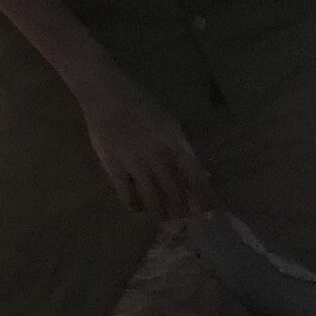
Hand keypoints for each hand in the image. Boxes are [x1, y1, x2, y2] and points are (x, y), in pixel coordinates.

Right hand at [78, 79, 212, 222]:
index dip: (203, 195)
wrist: (106, 95)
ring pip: (151, 197)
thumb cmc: (141, 105)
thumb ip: (181, 148)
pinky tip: (136, 207)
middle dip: (181, 209)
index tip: (209, 210)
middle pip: (174, 190)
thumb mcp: (169, 123)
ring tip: (163, 220)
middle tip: (184, 220)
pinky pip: (125, 193)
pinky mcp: (113, 166)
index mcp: (174, 142)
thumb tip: (197, 172)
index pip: (195, 176)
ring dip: (159, 212)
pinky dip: (132, 203)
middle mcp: (157, 156)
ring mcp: (134, 163)